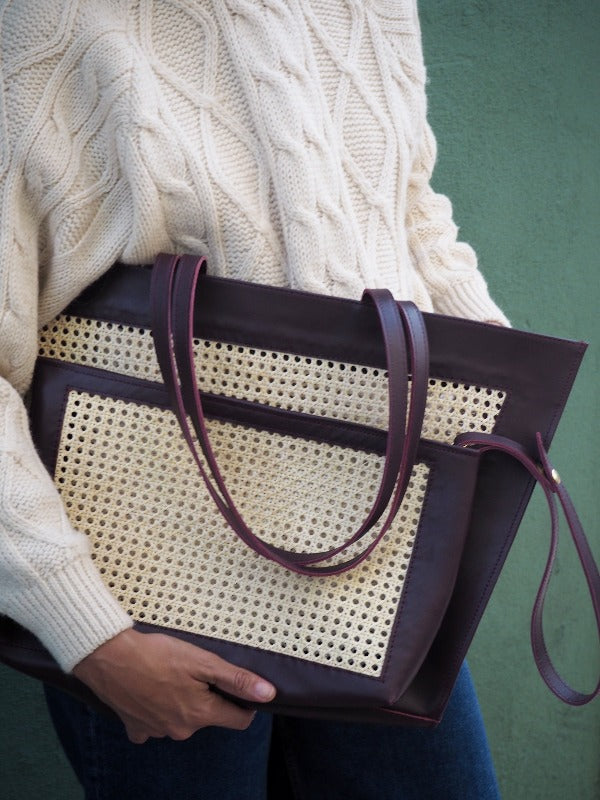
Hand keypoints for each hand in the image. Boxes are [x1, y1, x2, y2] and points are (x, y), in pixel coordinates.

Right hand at [72, 629, 275, 742]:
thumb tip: (268, 694)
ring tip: (171, 675)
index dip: (245, 702)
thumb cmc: (158, 654)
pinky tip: (151, 690)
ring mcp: (156, 731)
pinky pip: (154, 723)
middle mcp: (180, 730)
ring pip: (181, 719)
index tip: (238, 685)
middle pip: (208, 717)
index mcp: (200, 715)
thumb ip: (236, 680)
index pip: (238, 720)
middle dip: (209, 697)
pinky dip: (156, 709)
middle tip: (196, 670)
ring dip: (182, 701)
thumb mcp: (203, 661)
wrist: (110, 657)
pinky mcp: (135, 726)